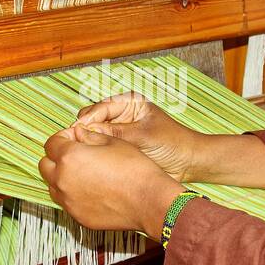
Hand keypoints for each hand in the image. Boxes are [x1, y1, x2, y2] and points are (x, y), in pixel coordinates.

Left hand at [39, 124, 182, 234]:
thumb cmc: (134, 169)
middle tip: (76, 154)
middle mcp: (63, 180)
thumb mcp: (113, 142)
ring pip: (53, 186)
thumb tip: (77, 134)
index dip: (63, 137)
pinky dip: (73, 194)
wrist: (148, 201)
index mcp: (70, 157)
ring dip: (62, 177)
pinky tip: (92, 190)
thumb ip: (89, 136)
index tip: (75, 138)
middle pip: (45, 165)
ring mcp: (69, 201)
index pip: (51, 143)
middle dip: (57, 157)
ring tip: (84, 174)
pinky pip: (67, 202)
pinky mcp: (78, 216)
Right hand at [71, 91, 202, 181]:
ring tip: (82, 151)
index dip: (88, 119)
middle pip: (93, 118)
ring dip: (89, 141)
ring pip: (94, 133)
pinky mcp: (119, 146)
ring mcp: (119, 130)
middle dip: (85, 129)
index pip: (101, 107)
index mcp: (129, 102)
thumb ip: (115, 132)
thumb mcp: (142, 136)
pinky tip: (91, 158)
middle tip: (77, 142)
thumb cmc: (172, 143)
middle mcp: (122, 114)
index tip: (77, 130)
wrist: (187, 162)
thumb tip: (86, 131)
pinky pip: (101, 146)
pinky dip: (95, 151)